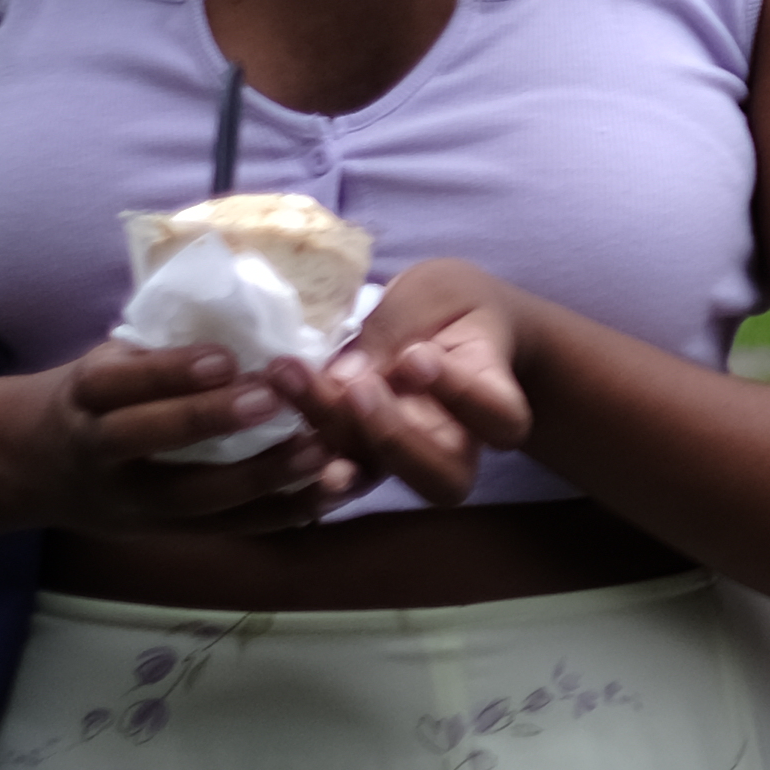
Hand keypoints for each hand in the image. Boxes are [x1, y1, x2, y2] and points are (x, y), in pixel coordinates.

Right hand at [22, 336, 350, 536]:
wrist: (38, 467)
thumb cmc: (102, 395)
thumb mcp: (112, 360)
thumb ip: (165, 344)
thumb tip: (257, 306)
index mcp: (87, 395)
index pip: (119, 382)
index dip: (170, 371)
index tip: (225, 357)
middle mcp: (101, 451)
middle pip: (148, 441)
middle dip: (211, 422)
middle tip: (275, 400)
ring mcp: (133, 501)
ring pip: (193, 498)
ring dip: (262, 478)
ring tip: (322, 453)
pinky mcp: (168, 531)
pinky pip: (228, 528)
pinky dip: (284, 511)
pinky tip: (333, 489)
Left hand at [305, 257, 534, 506]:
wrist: (445, 328)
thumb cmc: (454, 306)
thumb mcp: (436, 293)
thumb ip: (402, 327)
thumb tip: (345, 374)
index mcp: (493, 395)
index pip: (500, 419)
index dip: (463, 398)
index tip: (419, 356)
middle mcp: (456, 442)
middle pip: (443, 476)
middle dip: (392, 437)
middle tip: (353, 385)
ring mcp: (403, 457)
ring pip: (378, 474)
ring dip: (330, 433)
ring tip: (289, 378)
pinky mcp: (357, 456)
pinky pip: (329, 469)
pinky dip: (296, 444)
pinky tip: (269, 400)